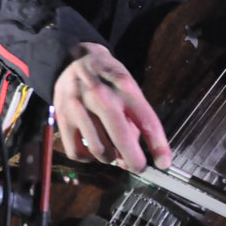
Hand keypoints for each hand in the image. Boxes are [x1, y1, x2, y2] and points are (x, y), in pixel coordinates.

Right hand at [53, 42, 170, 171]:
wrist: (73, 59)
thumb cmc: (107, 78)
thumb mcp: (127, 88)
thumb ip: (133, 121)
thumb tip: (128, 161)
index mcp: (124, 86)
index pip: (146, 119)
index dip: (158, 145)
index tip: (164, 163)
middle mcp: (101, 95)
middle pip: (121, 137)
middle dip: (134, 160)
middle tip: (138, 166)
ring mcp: (79, 106)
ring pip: (99, 150)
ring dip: (109, 158)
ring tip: (111, 150)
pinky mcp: (61, 117)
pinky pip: (77, 153)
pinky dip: (88, 158)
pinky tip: (92, 148)